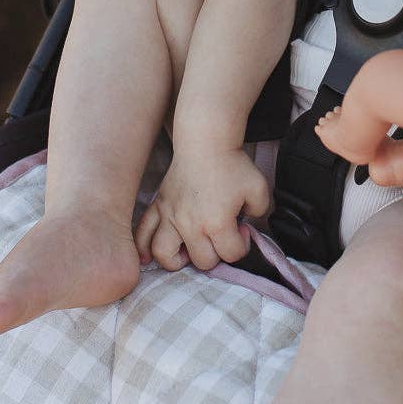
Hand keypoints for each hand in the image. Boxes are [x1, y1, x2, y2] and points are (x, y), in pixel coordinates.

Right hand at [134, 146, 269, 272]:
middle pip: (202, 261)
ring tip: (187, 251)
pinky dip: (142, 247)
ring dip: (177, 260)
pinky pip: (142, 233)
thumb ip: (260, 213)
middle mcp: (190, 224)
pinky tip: (148, 256)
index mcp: (217, 222)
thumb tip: (247, 224)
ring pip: (164, 254)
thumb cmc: (232, 164)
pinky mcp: (158, 206)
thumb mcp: (259, 189)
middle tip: (220, 236)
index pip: (231, 254)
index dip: (242, 245)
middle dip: (216, 253)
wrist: (206, 142)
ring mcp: (170, 216)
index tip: (242, 230)